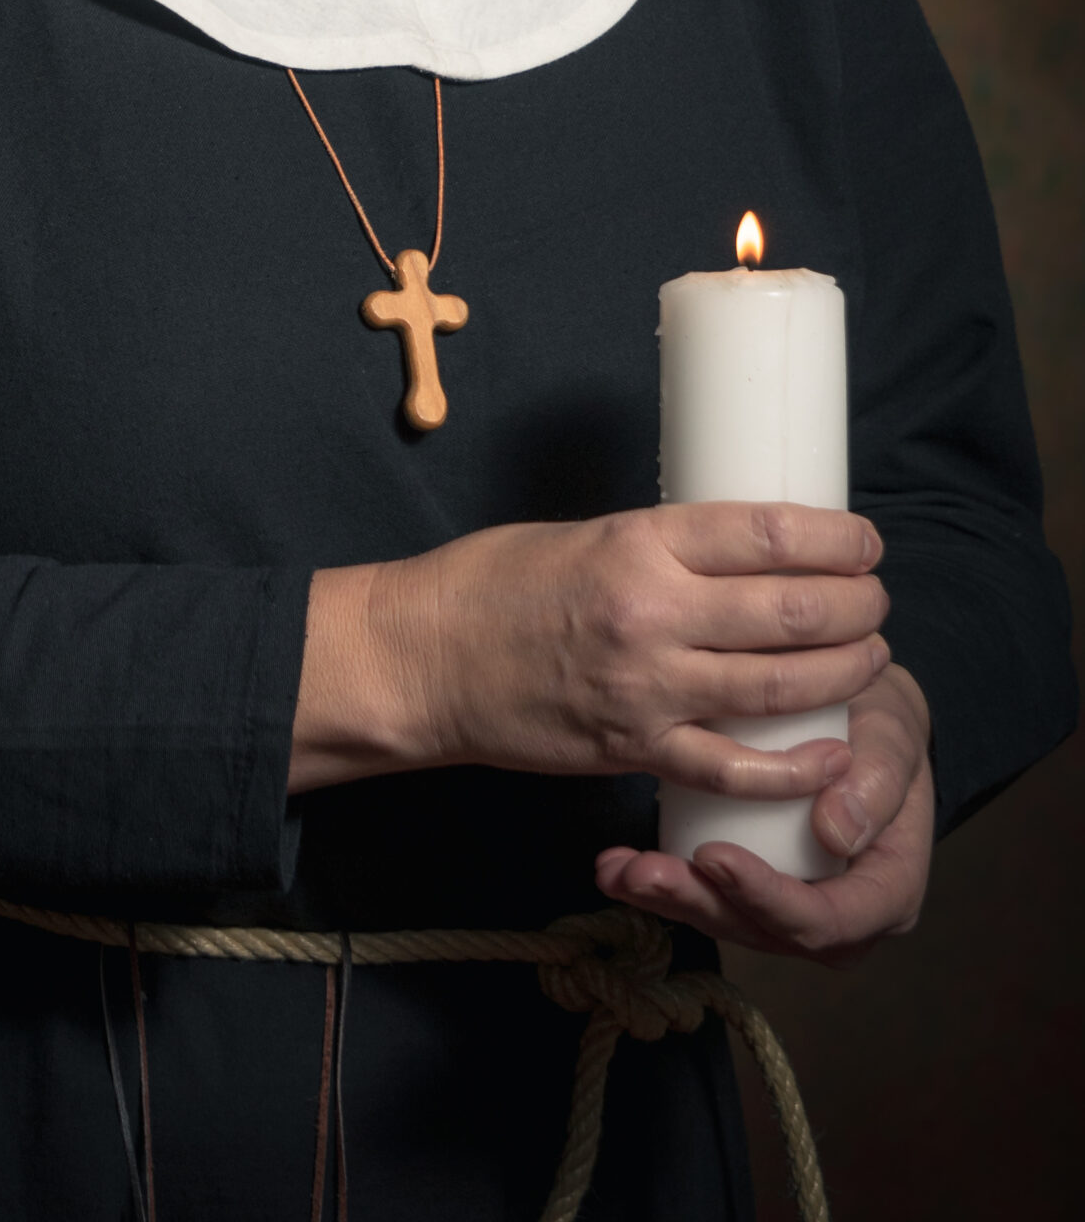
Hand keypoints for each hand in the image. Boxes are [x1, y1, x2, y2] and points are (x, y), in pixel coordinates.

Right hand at [290, 502, 888, 794]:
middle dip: (856, 606)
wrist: (424, 660)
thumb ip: (658, 550)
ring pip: (778, 686)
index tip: (866, 542)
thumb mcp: (581, 534)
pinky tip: (830, 753)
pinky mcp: (634, 748)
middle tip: (877, 601)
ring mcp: (646, 687)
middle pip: (791, 610)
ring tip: (870, 658)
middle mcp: (652, 612)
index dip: (837, 539)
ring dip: (842, 673)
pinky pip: (732, 766)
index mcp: (638, 542)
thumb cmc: (490, 584)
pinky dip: (791, 766)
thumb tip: (737, 555)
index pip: (767, 533)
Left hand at [593, 662, 933, 963]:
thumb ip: (877, 781)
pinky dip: (664, 880)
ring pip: (729, 919)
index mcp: (886, 894)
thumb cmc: (882, 729)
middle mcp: (839, 916)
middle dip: (699, 904)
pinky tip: (616, 864)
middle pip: (765, 932)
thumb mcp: (894, 740)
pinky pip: (711, 892)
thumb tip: (837, 834)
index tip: (714, 858)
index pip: (828, 922)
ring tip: (617, 871)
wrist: (859, 717)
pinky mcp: (754, 885)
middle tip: (642, 873)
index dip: (769, 901)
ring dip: (670, 898)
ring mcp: (793, 906)